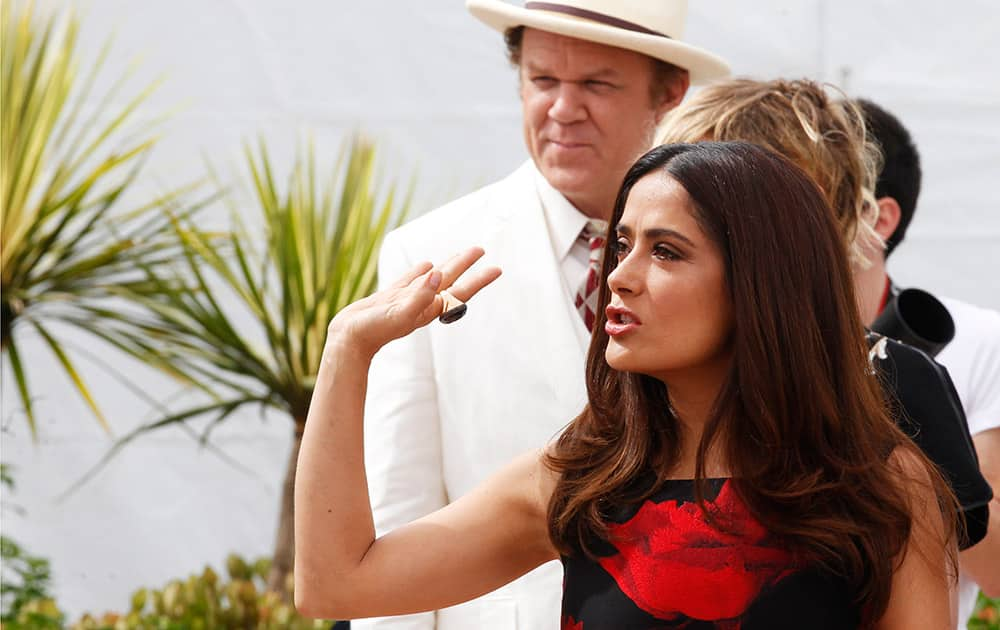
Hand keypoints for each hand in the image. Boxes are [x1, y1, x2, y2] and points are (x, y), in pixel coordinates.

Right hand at [326, 247, 501, 358]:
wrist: (348, 341)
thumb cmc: (374, 330)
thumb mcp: (400, 312)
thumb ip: (420, 295)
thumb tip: (437, 274)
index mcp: (429, 308)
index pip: (460, 291)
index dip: (479, 280)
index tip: (496, 268)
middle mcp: (421, 304)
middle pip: (449, 280)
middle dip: (465, 265)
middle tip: (481, 249)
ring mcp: (406, 300)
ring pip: (431, 279)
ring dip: (446, 267)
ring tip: (459, 255)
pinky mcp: (390, 298)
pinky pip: (410, 281)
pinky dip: (420, 272)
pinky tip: (426, 265)